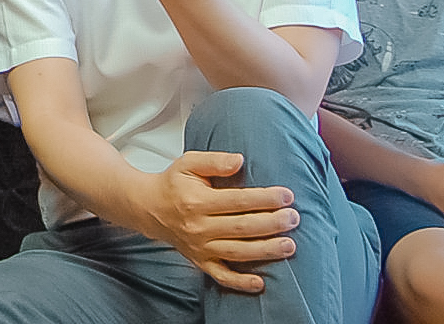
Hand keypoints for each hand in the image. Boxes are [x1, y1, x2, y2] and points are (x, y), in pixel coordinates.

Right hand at [139, 150, 301, 291]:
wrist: (149, 208)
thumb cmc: (173, 184)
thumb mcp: (187, 163)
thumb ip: (214, 160)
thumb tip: (239, 160)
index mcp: (196, 201)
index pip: (237, 201)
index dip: (264, 199)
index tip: (286, 196)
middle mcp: (198, 227)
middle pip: (241, 228)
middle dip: (271, 223)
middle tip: (294, 218)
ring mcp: (199, 247)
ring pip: (237, 252)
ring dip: (266, 250)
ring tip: (290, 245)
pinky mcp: (200, 262)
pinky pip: (221, 276)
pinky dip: (240, 283)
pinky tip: (261, 283)